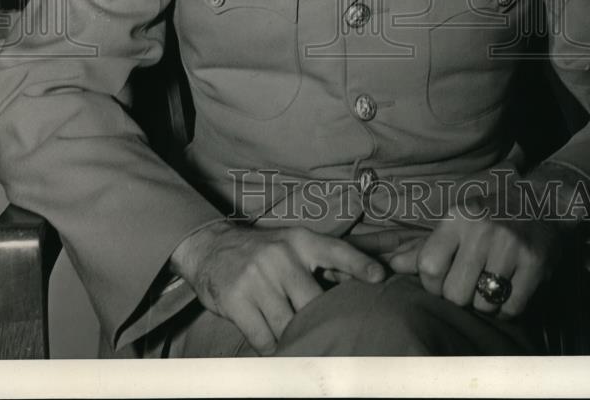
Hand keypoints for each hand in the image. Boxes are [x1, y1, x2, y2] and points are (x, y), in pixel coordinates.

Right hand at [170, 222, 385, 353]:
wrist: (210, 247)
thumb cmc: (261, 251)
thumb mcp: (291, 245)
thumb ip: (323, 262)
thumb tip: (364, 282)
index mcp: (300, 241)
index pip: (336, 250)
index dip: (359, 264)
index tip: (379, 277)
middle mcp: (281, 256)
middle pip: (313, 302)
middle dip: (319, 323)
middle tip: (329, 338)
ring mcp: (258, 278)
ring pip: (288, 324)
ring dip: (294, 339)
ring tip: (300, 345)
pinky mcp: (237, 299)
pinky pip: (262, 337)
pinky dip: (271, 348)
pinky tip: (274, 347)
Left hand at [386, 178, 565, 318]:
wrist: (542, 203)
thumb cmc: (490, 216)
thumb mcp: (456, 222)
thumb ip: (425, 246)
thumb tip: (393, 265)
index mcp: (457, 218)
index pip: (429, 267)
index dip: (433, 284)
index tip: (444, 281)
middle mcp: (481, 230)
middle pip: (455, 293)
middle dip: (460, 296)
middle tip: (471, 284)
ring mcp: (510, 246)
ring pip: (482, 304)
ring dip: (485, 303)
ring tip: (492, 283)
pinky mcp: (534, 263)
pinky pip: (511, 308)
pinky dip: (508, 309)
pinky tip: (510, 288)